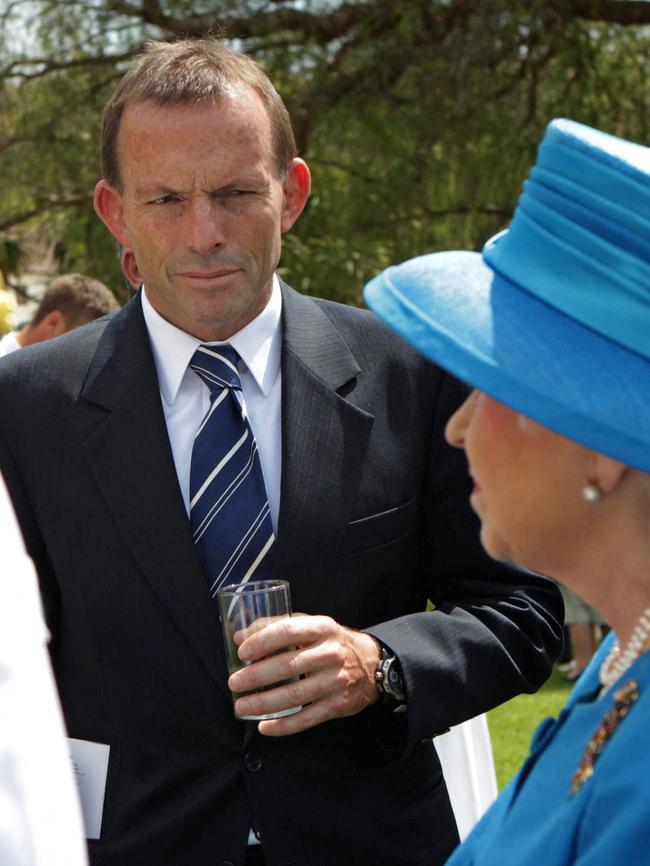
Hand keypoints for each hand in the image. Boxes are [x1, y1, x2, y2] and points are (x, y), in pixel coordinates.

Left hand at [227, 614, 380, 735]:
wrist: (372, 665)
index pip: (289, 631)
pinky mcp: (337, 705)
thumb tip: (240, 636)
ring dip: (264, 703)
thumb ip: (276, 626)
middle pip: (288, 666)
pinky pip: (307, 719)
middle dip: (256, 676)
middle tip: (234, 683)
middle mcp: (331, 653)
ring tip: (241, 706)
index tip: (242, 652)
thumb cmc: (331, 642)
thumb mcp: (311, 625)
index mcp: (322, 628)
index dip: (263, 641)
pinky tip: (264, 727)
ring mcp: (335, 681)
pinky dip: (283, 725)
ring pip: (295, 696)